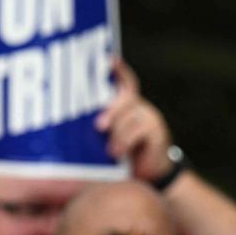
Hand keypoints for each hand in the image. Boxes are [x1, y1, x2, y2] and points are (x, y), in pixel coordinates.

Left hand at [95, 59, 174, 182]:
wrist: (148, 174)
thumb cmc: (120, 155)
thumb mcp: (107, 139)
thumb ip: (99, 128)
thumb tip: (77, 125)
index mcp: (125, 104)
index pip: (124, 82)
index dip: (119, 70)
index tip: (110, 60)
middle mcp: (138, 106)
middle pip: (126, 97)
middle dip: (112, 110)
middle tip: (99, 126)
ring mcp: (150, 117)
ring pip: (130, 117)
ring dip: (118, 134)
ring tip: (109, 151)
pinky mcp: (158, 132)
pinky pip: (140, 131)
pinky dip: (126, 142)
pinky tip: (117, 153)